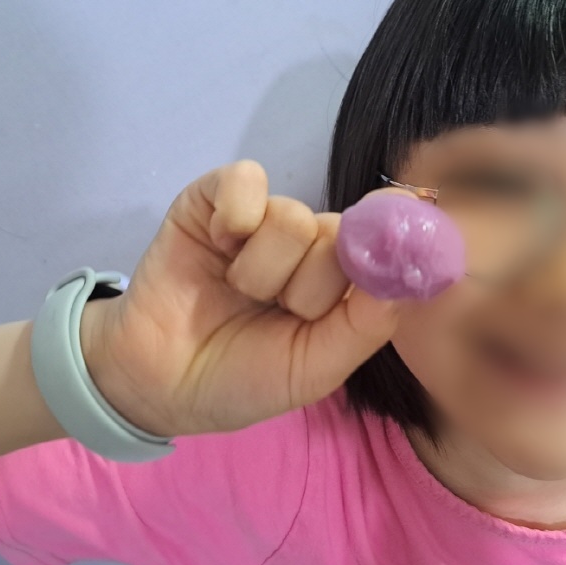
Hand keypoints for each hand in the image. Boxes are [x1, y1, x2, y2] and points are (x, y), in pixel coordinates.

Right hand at [79, 161, 403, 436]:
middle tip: (275, 312)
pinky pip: (246, 181)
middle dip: (308, 287)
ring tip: (237, 294)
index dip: (393, 240)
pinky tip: (221, 245)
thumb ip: (364, 325)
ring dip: (261, 271)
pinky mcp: (214, 199)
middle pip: (339, 234)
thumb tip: (409, 278)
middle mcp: (309, 244)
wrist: (155, 383)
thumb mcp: (313, 369)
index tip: (404, 239)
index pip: (383, 245)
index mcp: (341, 283)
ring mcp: (262, 218)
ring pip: (291, 218)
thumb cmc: (240, 379)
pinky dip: (236, 214)